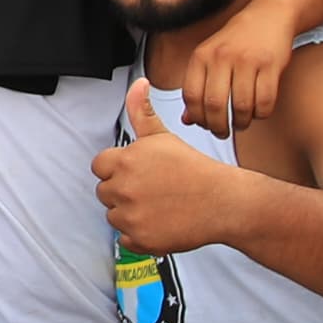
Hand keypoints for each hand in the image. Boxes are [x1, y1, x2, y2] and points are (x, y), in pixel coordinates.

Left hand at [96, 83, 235, 251]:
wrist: (222, 201)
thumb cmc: (195, 169)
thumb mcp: (164, 136)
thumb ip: (142, 111)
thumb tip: (139, 83)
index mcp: (125, 160)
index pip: (100, 166)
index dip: (118, 168)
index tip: (138, 172)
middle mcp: (123, 188)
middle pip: (105, 192)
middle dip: (123, 191)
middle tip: (153, 189)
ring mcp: (130, 216)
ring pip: (113, 216)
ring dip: (130, 213)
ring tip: (158, 205)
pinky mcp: (139, 239)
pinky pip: (125, 239)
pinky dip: (139, 235)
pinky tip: (160, 222)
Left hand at [170, 0, 298, 125]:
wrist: (268, 15)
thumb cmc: (235, 42)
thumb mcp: (209, 58)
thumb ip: (197, 87)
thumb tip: (187, 120)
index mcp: (201, 55)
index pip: (190, 95)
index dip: (196, 117)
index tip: (204, 125)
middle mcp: (221, 56)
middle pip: (214, 104)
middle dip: (218, 127)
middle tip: (222, 133)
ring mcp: (247, 60)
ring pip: (242, 106)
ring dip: (241, 123)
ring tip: (241, 124)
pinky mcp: (270, 64)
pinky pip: (265, 100)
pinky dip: (261, 114)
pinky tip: (258, 112)